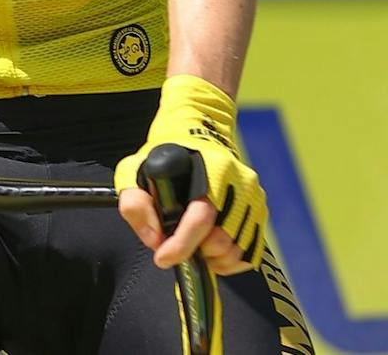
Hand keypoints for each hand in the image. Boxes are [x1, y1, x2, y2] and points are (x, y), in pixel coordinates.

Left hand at [115, 75, 265, 274]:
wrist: (197, 134)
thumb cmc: (163, 156)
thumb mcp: (134, 170)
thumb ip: (135, 203)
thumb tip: (155, 240)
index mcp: (208, 169)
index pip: (201, 217)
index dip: (181, 244)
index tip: (162, 259)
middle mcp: (238, 182)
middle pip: (222, 239)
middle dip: (196, 252)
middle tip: (176, 247)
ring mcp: (253, 196)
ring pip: (238, 249)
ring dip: (212, 259)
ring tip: (193, 249)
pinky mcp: (260, 209)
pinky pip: (251, 251)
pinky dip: (231, 262)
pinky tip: (211, 253)